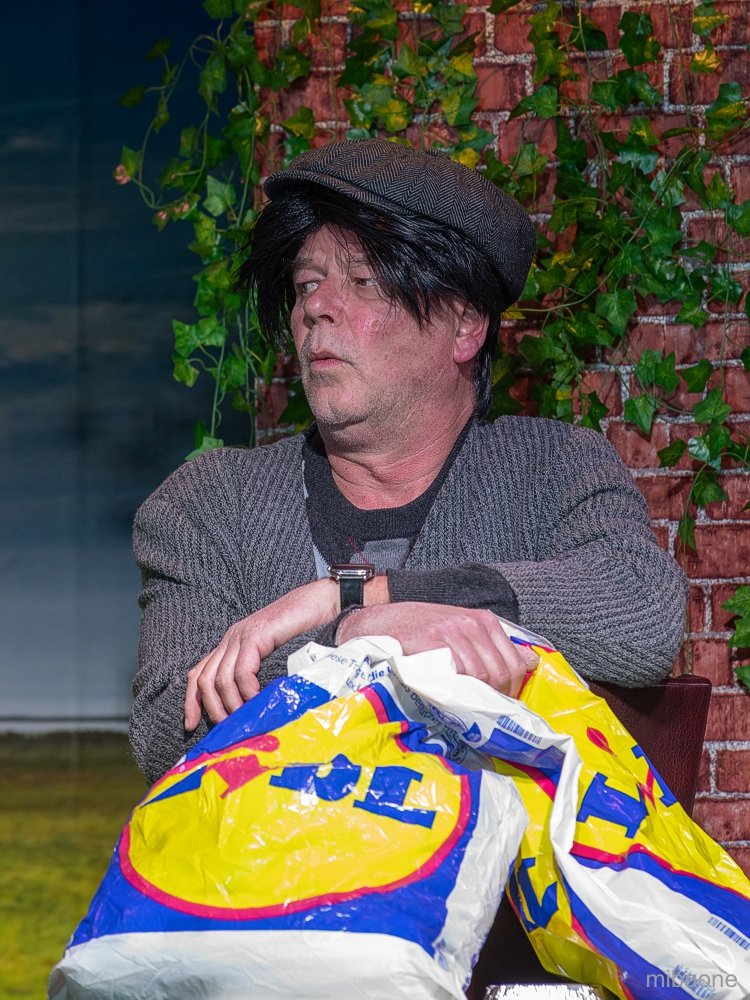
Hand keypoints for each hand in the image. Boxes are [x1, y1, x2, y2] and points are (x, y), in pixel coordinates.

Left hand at [184, 578, 337, 729]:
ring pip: (220, 679)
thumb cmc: (305, 627)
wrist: (323, 601)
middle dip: (212, 709)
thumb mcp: (273, 654)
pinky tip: (258, 701)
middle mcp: (232, 638)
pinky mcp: (257, 635)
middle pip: (204, 680)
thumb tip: (251, 706)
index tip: (191, 725)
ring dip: (231, 705)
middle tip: (229, 728)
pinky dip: (247, 692)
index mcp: (231, 643)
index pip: (198, 673)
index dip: (191, 701)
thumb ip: (258, 671)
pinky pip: (242, 671)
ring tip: (246, 719)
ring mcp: (242, 635)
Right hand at [336, 602, 536, 696]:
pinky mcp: (432, 642)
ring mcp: (452, 632)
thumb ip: (493, 647)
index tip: (499, 705)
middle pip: (501, 673)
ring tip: (465, 709)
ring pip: (482, 677)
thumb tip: (532, 662)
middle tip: (480, 713)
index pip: (515, 663)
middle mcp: (472, 624)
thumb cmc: (420, 631)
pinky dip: (456, 691)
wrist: (378, 622)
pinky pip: (457, 674)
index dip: (511, 690)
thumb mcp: (462, 631)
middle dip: (495, 698)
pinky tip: (448, 698)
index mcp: (484, 621)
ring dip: (475, 698)